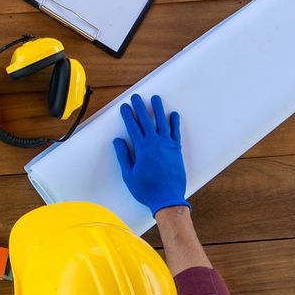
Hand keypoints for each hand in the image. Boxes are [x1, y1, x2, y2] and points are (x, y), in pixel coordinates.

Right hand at [114, 93, 189, 214]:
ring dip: (158, 109)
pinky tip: (173, 114)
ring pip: (162, 122)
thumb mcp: (129, 174)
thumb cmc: (146, 188)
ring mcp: (167, 145)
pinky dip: (174, 122)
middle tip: (136, 97)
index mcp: (142, 148)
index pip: (133, 126)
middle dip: (140, 107)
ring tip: (155, 98)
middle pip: (146, 120)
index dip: (127, 115)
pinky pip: (176, 132)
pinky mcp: (176, 149)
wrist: (167, 198)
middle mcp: (155, 143)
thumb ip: (124, 156)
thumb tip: (118, 141)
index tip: (124, 107)